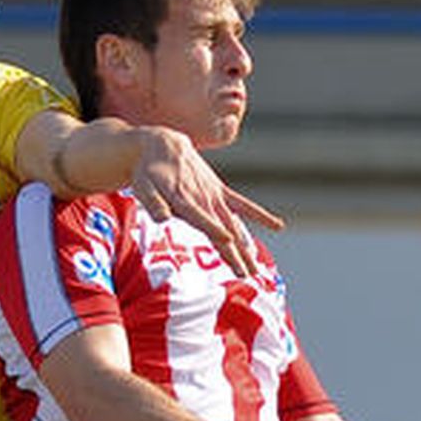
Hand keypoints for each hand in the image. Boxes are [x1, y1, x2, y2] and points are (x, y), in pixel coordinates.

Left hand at [130, 127, 281, 280]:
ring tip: (255, 270)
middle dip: (235, 253)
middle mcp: (204, 199)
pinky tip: (277, 226)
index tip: (228, 241)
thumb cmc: (149, 172)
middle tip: (246, 274)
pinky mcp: (220, 191)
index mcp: (184, 200)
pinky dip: (260, 215)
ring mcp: (215, 196)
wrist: (164, 146)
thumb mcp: (143, 187)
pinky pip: (243, 205)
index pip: (201, 218)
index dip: (214, 229)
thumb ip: (153, 204)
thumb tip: (162, 220)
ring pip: (235, 225)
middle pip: (223, 229)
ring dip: (245, 248)